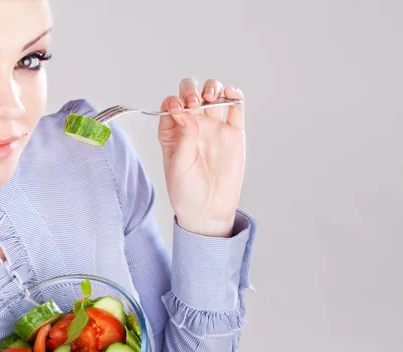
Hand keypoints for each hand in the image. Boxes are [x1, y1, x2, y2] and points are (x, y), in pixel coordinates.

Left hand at [158, 78, 245, 237]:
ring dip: (211, 88)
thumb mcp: (179, 165)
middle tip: (194, 102)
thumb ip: (184, 137)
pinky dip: (234, 96)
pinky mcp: (233, 133)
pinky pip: (235, 108)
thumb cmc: (186, 190)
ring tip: (211, 96)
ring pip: (213, 95)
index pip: (170, 105)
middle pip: (191, 94)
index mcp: (172, 132)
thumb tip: (184, 111)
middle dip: (191, 90)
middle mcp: (192, 125)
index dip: (173, 101)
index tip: (176, 108)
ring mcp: (213, 127)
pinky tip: (231, 93)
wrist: (208, 209)